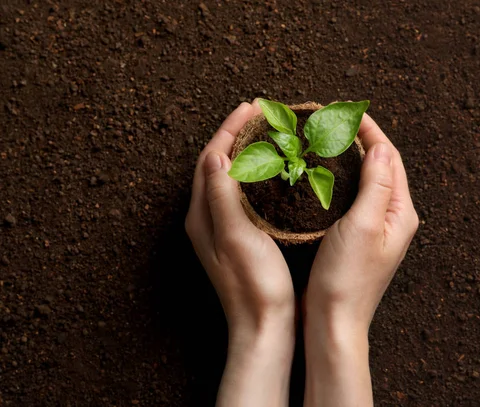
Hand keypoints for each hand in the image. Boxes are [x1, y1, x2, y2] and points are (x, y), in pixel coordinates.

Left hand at [185, 101, 294, 406]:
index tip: (251, 107)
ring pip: (229, 177)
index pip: (211, 159)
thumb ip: (220, 194)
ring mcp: (222, 228)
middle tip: (258, 114)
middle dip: (234, 135)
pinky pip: (240, 193)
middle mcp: (207, 217)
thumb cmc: (252, 283)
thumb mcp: (234, 234)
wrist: (263, 325)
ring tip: (264, 134)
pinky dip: (253, 174)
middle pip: (216, 164)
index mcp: (203, 214)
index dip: (229, 130)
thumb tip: (214, 154)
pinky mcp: (238, 236)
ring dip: (243, 152)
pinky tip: (270, 173)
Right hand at [303, 114, 417, 406]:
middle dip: (363, 141)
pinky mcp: (360, 239)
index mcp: (401, 212)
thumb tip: (380, 146)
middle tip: (337, 121)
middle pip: (382, 167)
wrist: (333, 320)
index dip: (371, 131)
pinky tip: (327, 177)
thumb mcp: (364, 224)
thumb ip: (376, 184)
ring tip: (331, 141)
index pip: (390, 158)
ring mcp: (377, 230)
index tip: (348, 112)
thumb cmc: (347, 277)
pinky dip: (345, 181)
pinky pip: (356, 198)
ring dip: (354, 159)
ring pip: (369, 182)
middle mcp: (393, 218)